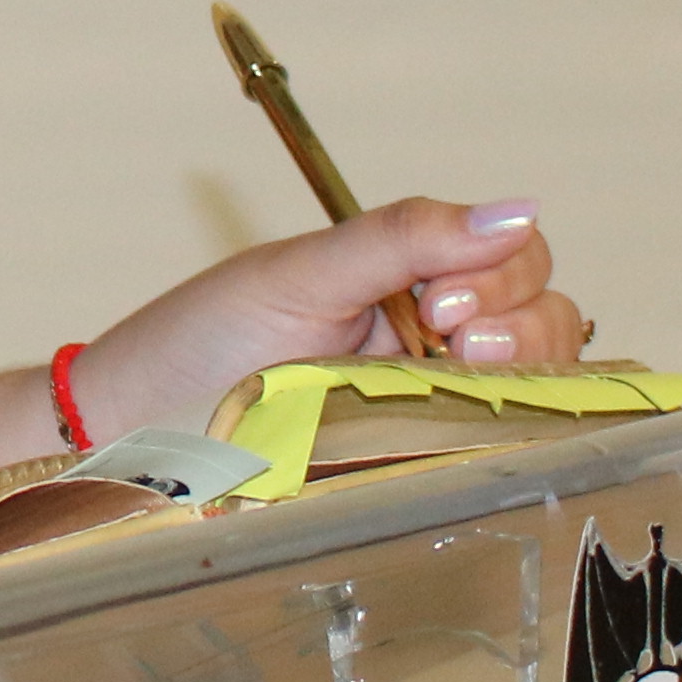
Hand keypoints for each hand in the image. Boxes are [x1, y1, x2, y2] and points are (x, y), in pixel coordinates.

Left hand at [62, 197, 588, 443]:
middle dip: (517, 317)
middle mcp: (436, 347)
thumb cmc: (200, 343)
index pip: (519, 261)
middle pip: (548, 322)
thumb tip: (519, 209)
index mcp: (411, 282)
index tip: (441, 294)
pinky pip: (497, 456)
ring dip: (520, 369)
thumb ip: (406, 237)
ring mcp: (433, 412)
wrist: (133, 432)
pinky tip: (474, 430)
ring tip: (450, 367)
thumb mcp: (302, 273)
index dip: (505, 270)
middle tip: (443, 330)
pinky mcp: (417, 472)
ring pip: (540, 390)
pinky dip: (510, 438)